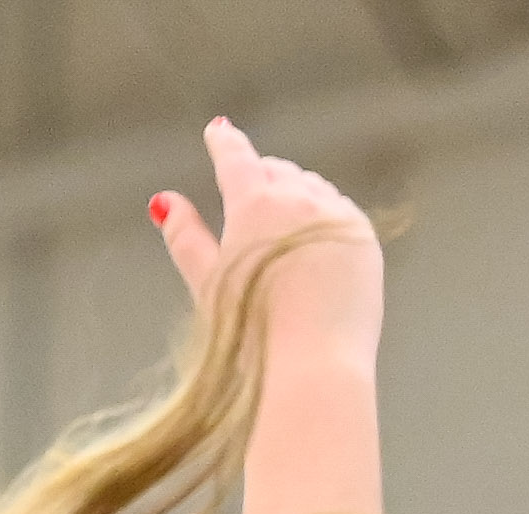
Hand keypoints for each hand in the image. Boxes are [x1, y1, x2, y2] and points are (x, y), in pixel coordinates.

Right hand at [151, 119, 379, 374]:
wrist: (314, 367)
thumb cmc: (251, 332)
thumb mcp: (207, 282)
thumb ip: (185, 236)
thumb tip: (163, 201)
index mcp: (253, 202)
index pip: (235, 157)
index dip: (224, 142)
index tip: (218, 130)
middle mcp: (298, 198)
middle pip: (276, 171)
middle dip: (262, 181)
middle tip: (252, 206)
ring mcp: (336, 216)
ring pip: (312, 188)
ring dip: (296, 199)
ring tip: (285, 235)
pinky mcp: (364, 238)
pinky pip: (341, 215)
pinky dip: (326, 222)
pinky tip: (317, 252)